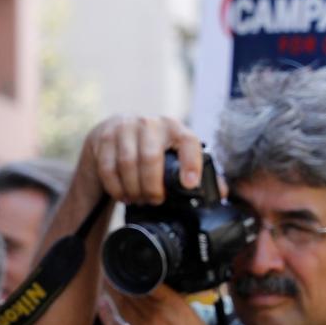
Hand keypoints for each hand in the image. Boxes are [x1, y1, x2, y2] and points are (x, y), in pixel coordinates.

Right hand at [73, 115, 207, 208]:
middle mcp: (150, 123)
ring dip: (133, 188)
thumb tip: (221, 192)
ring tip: (138, 199)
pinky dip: (116, 187)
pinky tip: (122, 194)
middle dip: (152, 187)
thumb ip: (194, 171)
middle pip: (151, 157)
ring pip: (128, 164)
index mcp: (174, 128)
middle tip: (154, 201)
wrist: (110, 136)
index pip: (188, 141)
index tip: (190, 185)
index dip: (190, 163)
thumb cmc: (147, 151)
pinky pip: (108, 168)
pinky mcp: (104, 137)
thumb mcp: (170, 157)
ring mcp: (124, 127)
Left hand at [94, 284, 224, 324]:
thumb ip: (181, 311)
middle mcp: (155, 316)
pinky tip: (103, 304)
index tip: (135, 268)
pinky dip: (107, 313)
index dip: (140, 274)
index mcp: (175, 307)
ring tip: (110, 283)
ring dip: (114, 292)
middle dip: (124, 281)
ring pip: (122, 305)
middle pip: (132, 291)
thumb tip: (171, 304)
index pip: (150, 281)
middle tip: (116, 272)